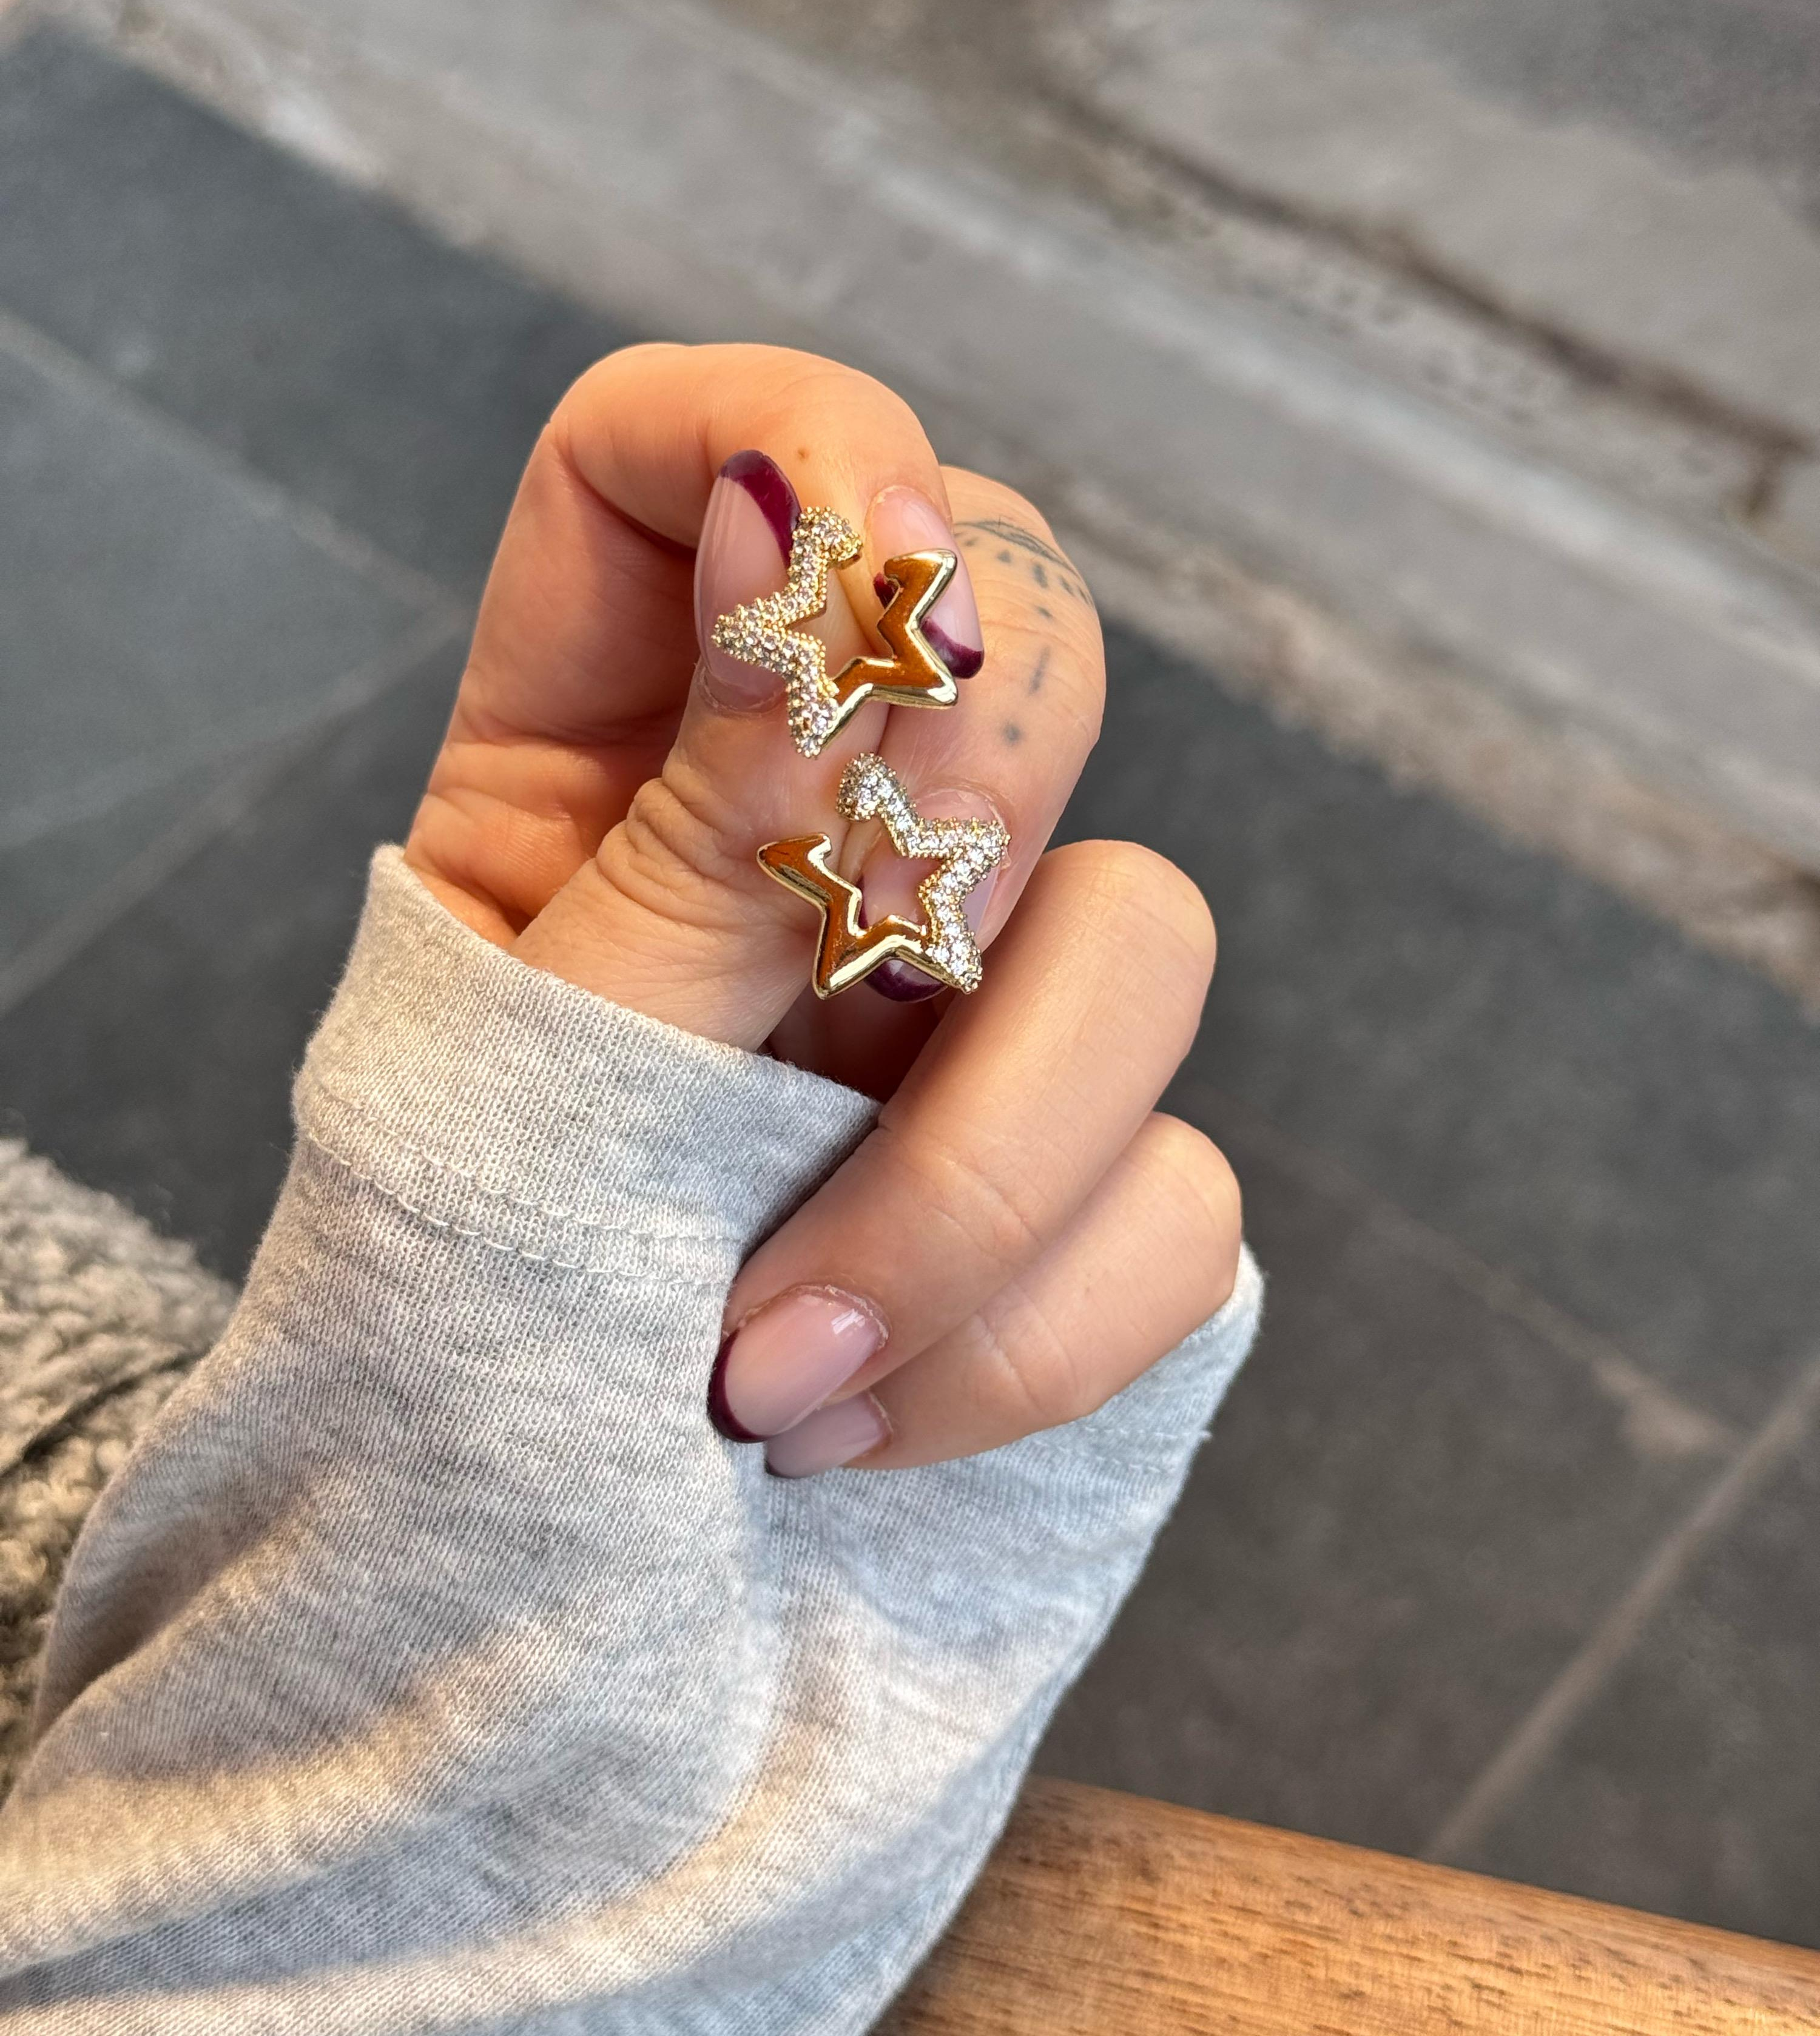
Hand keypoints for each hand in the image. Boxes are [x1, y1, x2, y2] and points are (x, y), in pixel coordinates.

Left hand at [405, 344, 1241, 1473]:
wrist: (506, 1620)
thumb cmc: (452, 1340)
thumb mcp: (529, 1077)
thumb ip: (698, 828)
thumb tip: (813, 542)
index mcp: (592, 759)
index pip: (678, 451)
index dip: (800, 432)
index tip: (864, 558)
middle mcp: (808, 842)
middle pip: (1007, 628)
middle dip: (982, 780)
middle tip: (880, 944)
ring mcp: (965, 1007)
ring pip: (1144, 936)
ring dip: (978, 1171)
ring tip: (768, 1373)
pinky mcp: (1082, 1183)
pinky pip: (1178, 1195)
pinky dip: (1026, 1337)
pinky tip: (852, 1433)